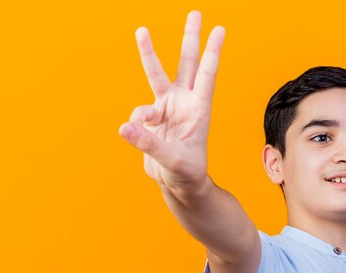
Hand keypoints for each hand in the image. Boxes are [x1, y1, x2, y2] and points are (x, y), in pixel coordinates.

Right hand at [119, 11, 224, 195]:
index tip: (219, 29)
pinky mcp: (152, 117)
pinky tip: (134, 134)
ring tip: (142, 30)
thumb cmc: (186, 172)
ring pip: (157, 74)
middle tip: (196, 13)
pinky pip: (138, 112)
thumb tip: (126, 127)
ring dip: (149, 52)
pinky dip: (135, 122)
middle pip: (187, 63)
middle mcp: (184, 102)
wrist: (177, 183)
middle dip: (191, 38)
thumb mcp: (172, 161)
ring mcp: (168, 106)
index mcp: (199, 109)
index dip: (213, 52)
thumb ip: (149, 144)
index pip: (207, 75)